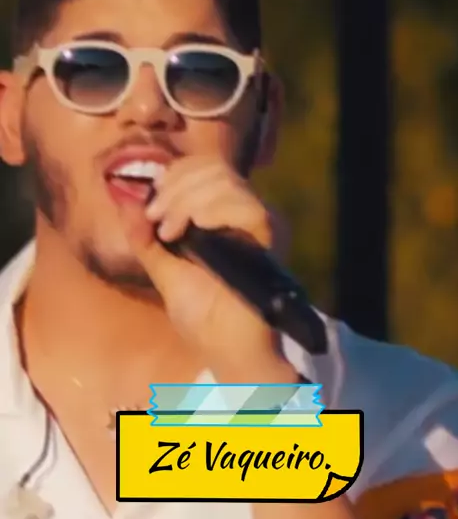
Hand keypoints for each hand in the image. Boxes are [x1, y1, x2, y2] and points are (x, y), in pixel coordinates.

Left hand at [118, 156, 293, 379]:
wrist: (227, 350)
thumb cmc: (203, 318)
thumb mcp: (163, 272)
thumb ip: (145, 239)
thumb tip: (125, 201)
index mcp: (222, 216)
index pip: (204, 168)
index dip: (173, 176)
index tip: (150, 210)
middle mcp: (244, 215)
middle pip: (214, 168)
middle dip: (176, 189)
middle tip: (158, 222)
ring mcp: (259, 227)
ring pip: (228, 182)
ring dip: (189, 200)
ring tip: (172, 233)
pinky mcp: (271, 243)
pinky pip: (250, 209)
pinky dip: (218, 209)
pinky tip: (198, 226)